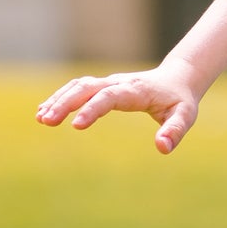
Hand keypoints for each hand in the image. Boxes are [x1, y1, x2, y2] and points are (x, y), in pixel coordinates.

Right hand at [34, 61, 202, 154]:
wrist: (177, 79)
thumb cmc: (180, 100)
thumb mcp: (185, 115)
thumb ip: (175, 131)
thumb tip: (163, 148)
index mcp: (136, 90)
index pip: (110, 97)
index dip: (92, 109)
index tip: (76, 125)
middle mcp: (118, 83)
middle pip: (87, 88)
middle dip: (66, 102)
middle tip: (46, 120)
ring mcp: (109, 83)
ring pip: (79, 86)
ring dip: (59, 99)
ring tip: (41, 118)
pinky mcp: (103, 86)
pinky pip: (78, 88)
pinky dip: (61, 97)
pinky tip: (45, 112)